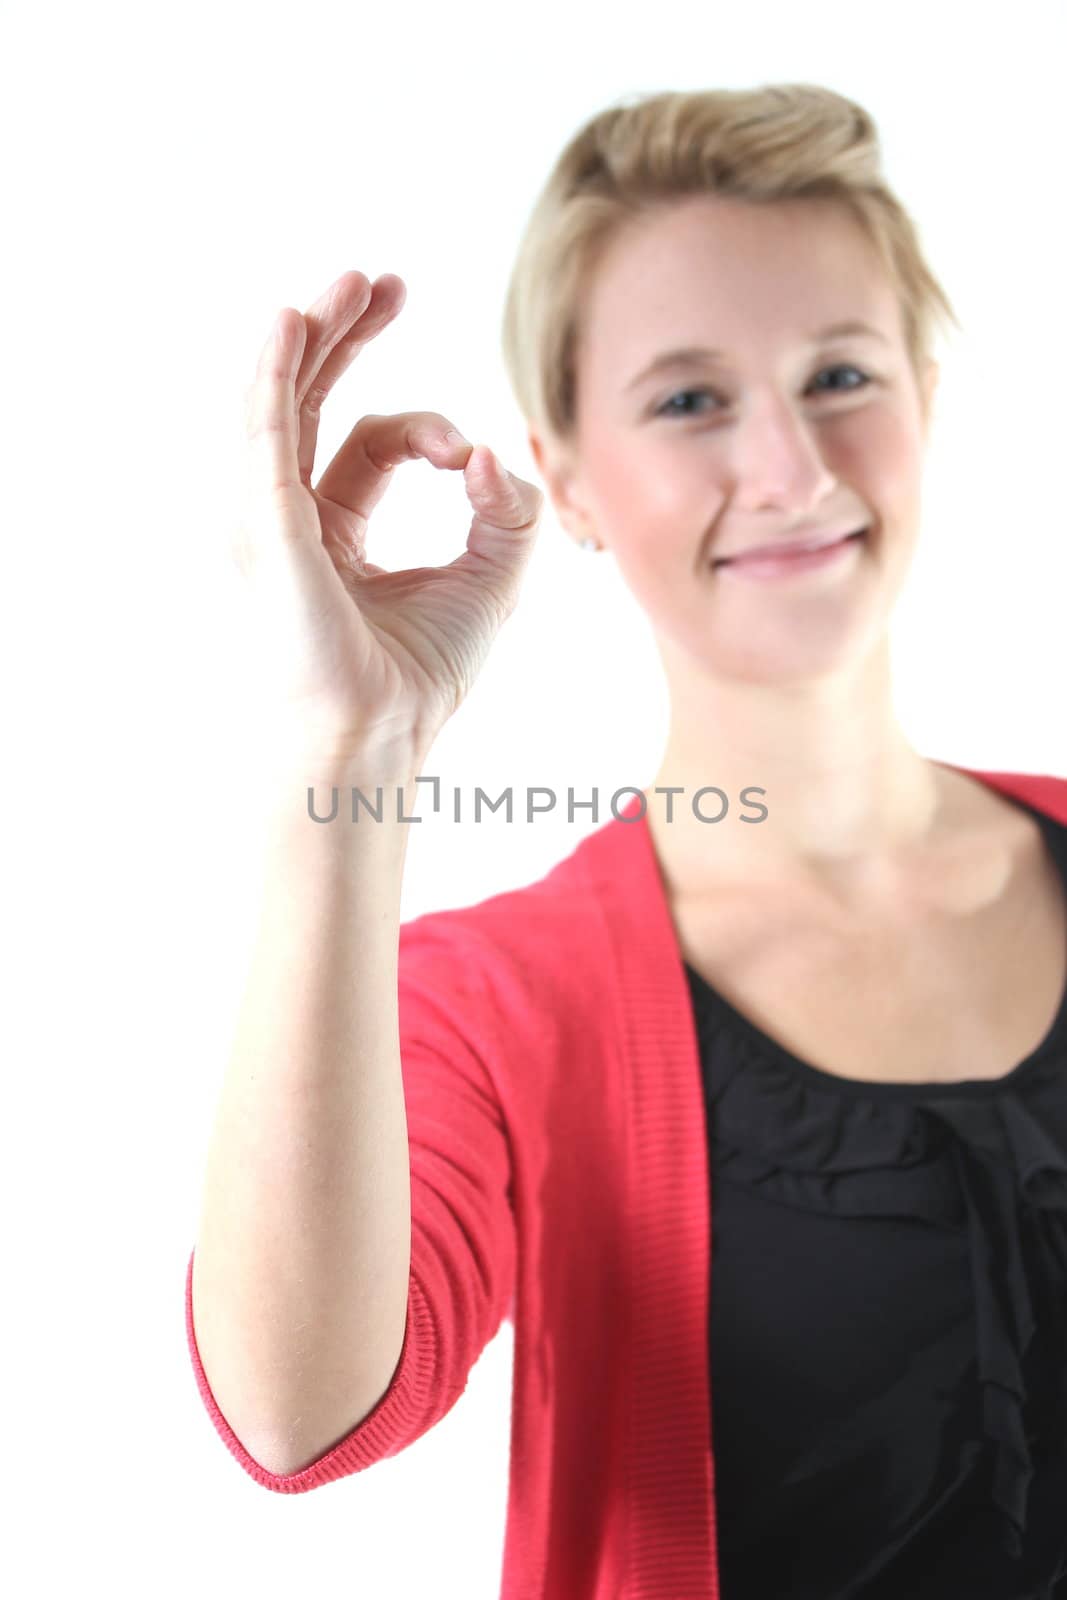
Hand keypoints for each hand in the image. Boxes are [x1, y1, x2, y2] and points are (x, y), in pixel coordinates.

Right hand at [234, 270, 543, 769]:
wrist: (378, 735)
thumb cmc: (421, 674)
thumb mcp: (493, 578)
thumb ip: (509, 511)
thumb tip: (495, 452)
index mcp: (333, 526)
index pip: (367, 440)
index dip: (426, 428)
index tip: (470, 458)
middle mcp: (290, 515)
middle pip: (309, 399)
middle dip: (345, 334)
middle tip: (384, 282)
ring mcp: (269, 519)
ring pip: (280, 402)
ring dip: (311, 336)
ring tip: (352, 282)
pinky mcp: (266, 528)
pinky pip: (263, 435)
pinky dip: (274, 375)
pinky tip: (292, 323)